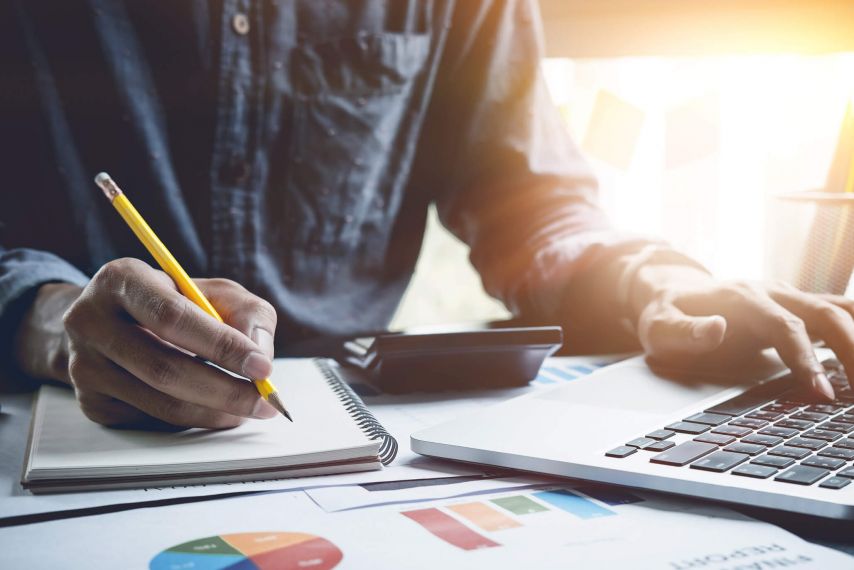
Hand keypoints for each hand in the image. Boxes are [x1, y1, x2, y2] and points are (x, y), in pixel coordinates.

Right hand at [17, 258, 278, 428]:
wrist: (111, 322)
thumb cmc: (174, 303)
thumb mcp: (214, 292)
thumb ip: (248, 314)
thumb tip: (261, 356)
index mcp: (121, 279)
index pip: (172, 317)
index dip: (221, 345)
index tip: (263, 368)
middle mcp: (91, 321)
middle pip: (165, 368)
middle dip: (225, 390)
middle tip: (264, 400)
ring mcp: (84, 365)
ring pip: (160, 402)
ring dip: (214, 411)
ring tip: (247, 408)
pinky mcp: (91, 401)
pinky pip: (152, 420)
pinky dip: (192, 419)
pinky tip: (212, 407)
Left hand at [631, 264, 849, 400]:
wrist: (677, 291)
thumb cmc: (668, 314)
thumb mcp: (659, 327)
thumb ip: (684, 331)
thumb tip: (716, 329)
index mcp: (742, 299)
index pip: (785, 327)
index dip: (806, 359)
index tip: (823, 393)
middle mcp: (773, 292)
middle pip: (827, 315)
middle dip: (852, 352)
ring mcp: (790, 297)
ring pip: (841, 311)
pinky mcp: (799, 306)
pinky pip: (840, 313)